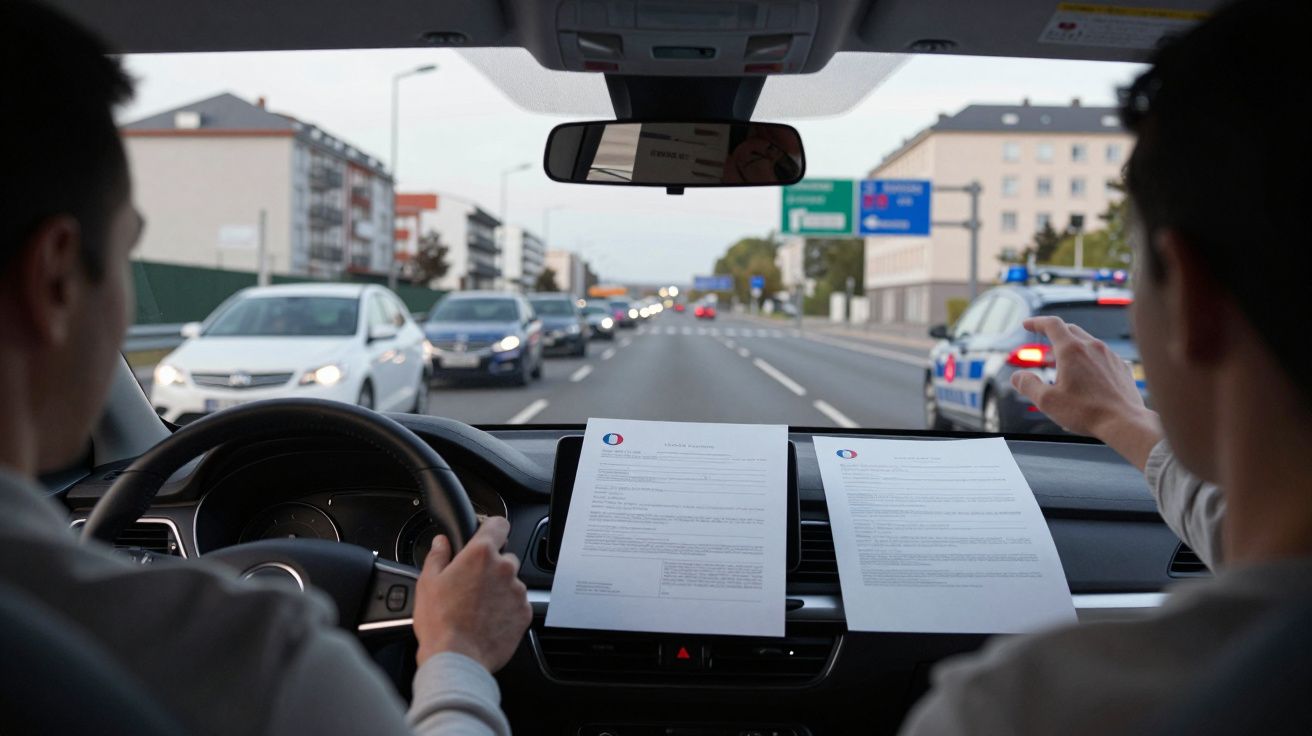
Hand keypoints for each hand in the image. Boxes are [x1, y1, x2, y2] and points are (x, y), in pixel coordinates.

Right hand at [412, 516, 531, 672]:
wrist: (457, 658)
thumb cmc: (440, 623)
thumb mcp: (428, 583)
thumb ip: (438, 556)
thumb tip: (441, 542)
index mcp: (481, 554)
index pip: (499, 524)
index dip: (492, 529)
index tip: (487, 536)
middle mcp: (504, 568)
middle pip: (505, 557)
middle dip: (492, 567)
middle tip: (473, 585)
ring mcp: (517, 591)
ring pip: (511, 582)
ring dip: (500, 590)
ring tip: (478, 608)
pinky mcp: (525, 613)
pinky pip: (517, 603)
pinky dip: (507, 609)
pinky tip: (488, 620)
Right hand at [1010, 316, 1160, 468]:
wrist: (1124, 422)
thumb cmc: (1086, 412)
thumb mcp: (1047, 401)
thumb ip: (1028, 385)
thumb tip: (1017, 377)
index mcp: (1071, 350)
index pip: (1051, 324)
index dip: (1036, 322)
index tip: (1027, 324)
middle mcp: (1092, 347)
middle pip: (1070, 329)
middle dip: (1054, 334)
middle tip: (1045, 345)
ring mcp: (1110, 356)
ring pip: (1088, 341)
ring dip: (1073, 347)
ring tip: (1066, 364)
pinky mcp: (1121, 367)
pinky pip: (1103, 355)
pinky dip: (1091, 359)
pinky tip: (1089, 374)